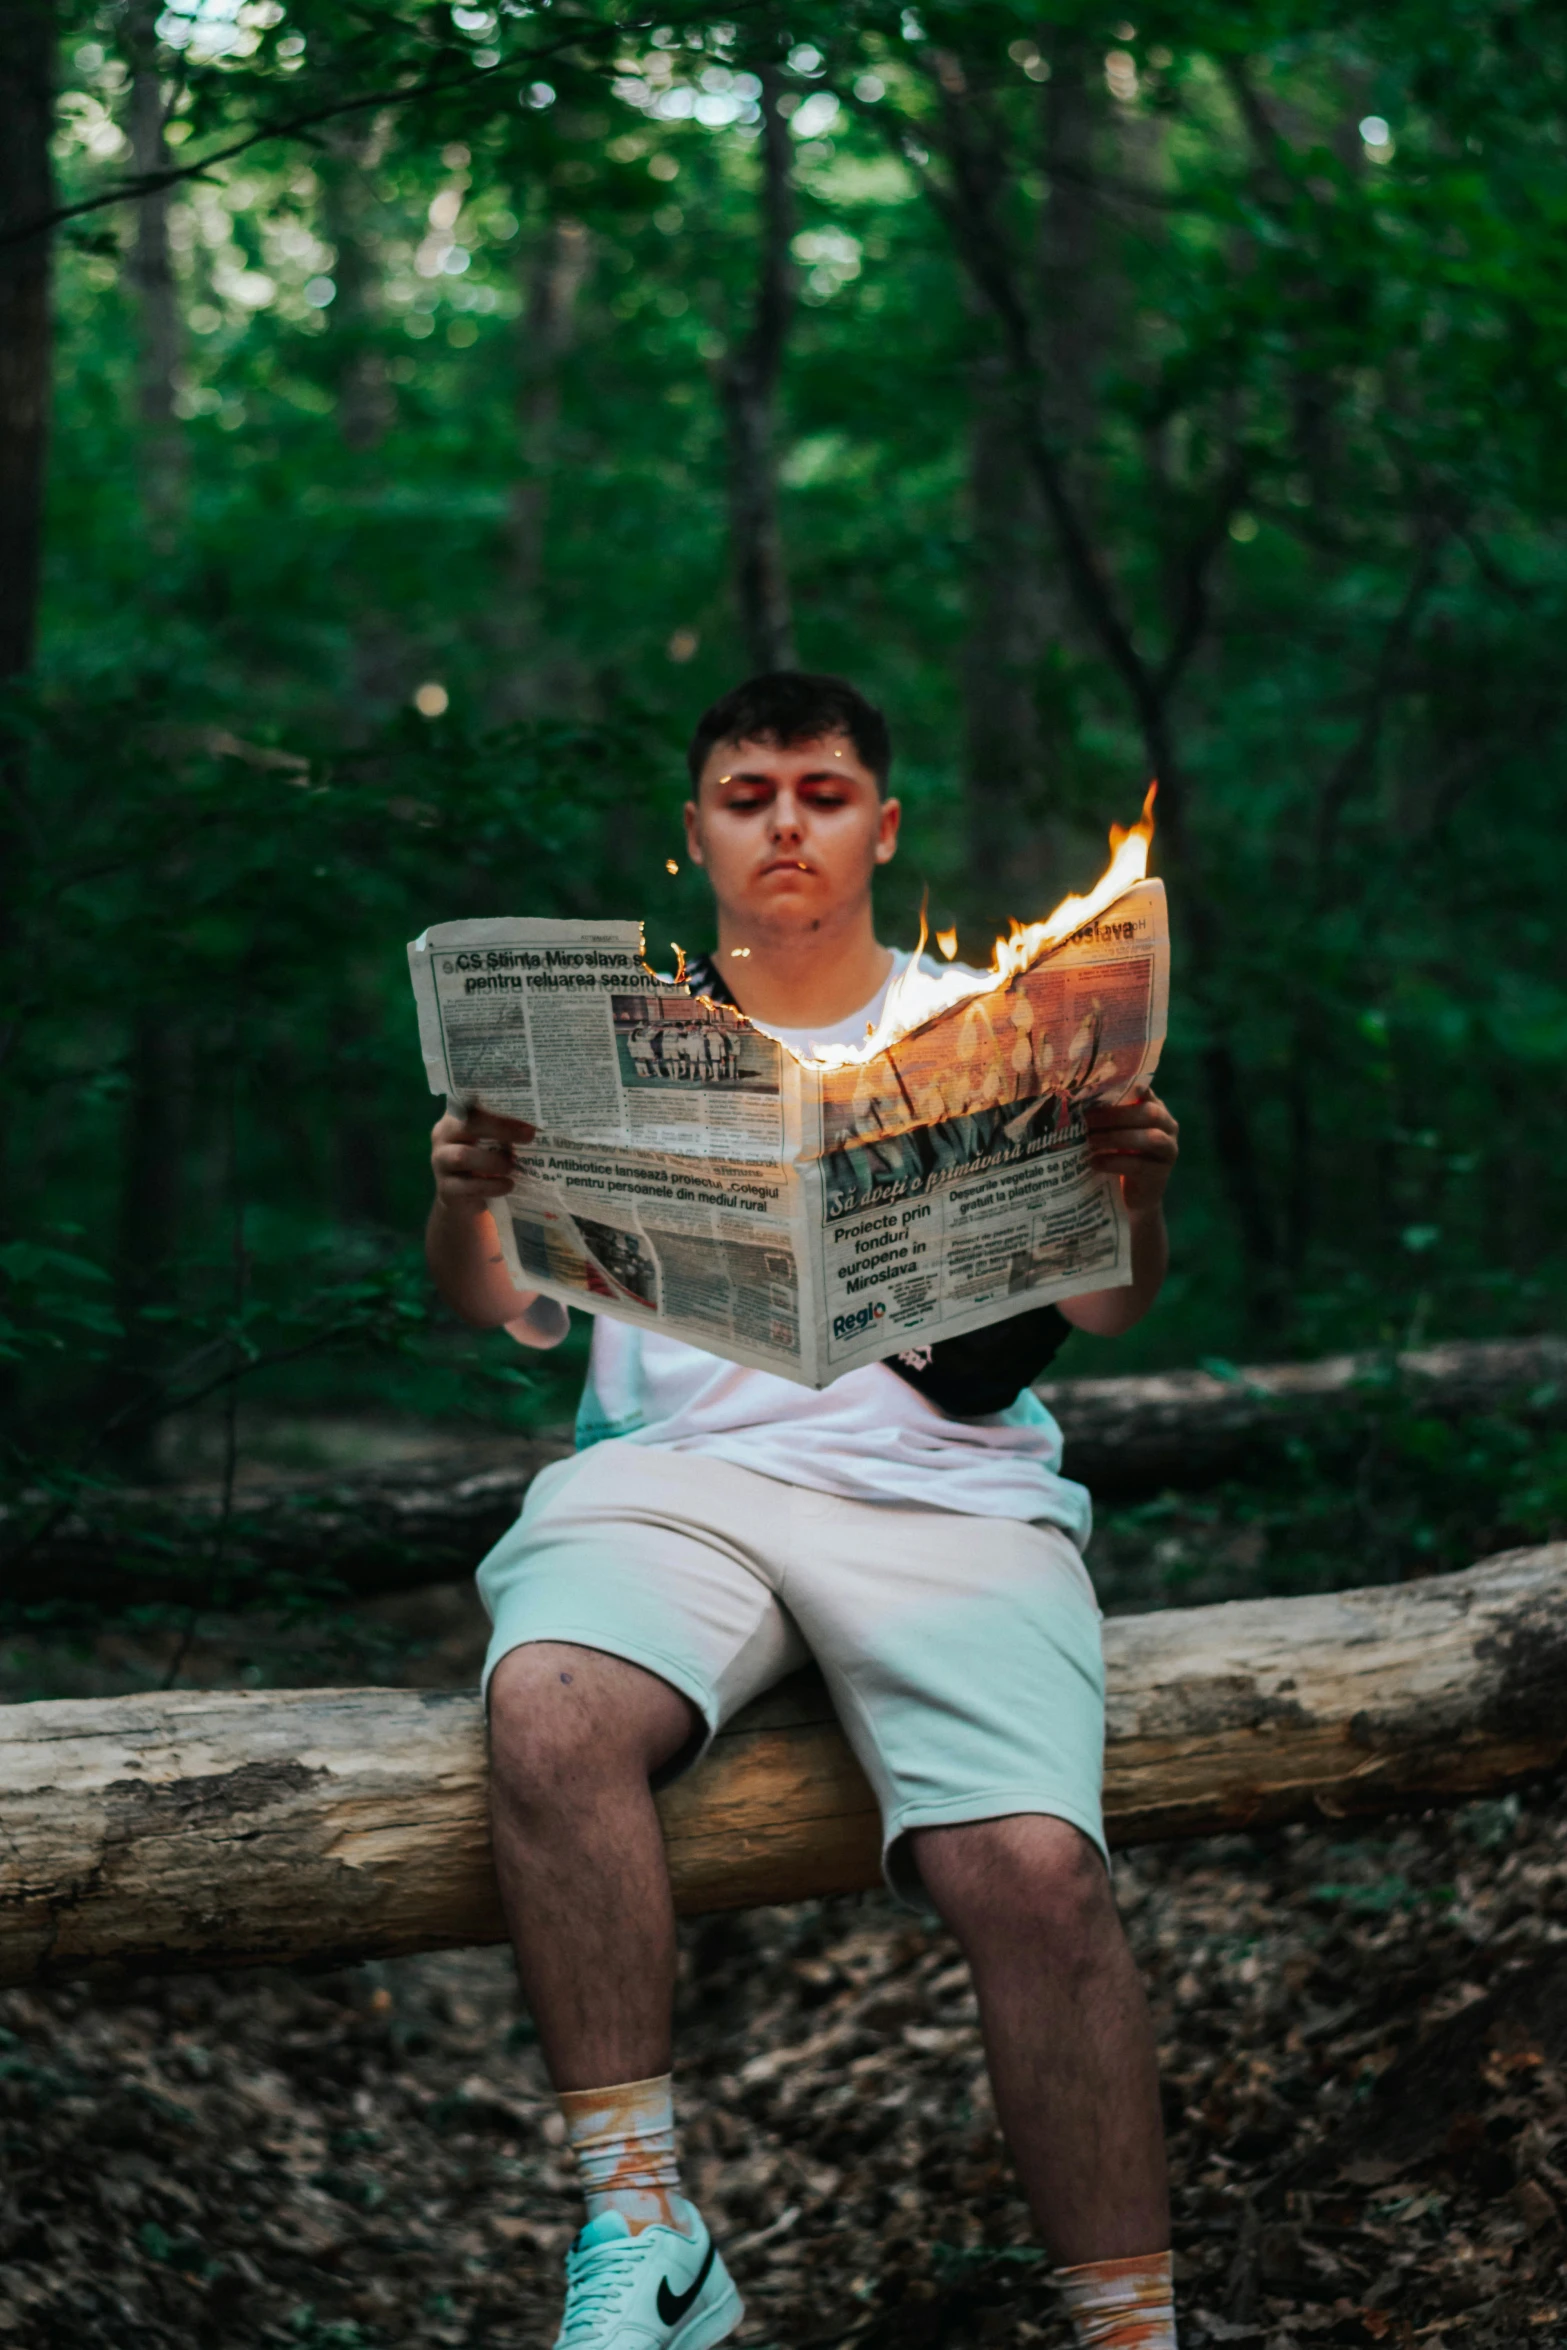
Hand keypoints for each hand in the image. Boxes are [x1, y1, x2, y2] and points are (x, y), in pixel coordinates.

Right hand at [430, 1103, 535, 1219]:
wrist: (463, 1200)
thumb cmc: (482, 1163)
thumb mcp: (492, 1143)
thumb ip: (505, 1131)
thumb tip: (535, 1127)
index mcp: (456, 1117)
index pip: (474, 1104)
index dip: (500, 1109)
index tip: (527, 1118)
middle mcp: (443, 1135)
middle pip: (468, 1125)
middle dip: (501, 1129)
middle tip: (529, 1136)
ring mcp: (440, 1161)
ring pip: (462, 1156)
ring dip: (493, 1161)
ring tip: (512, 1166)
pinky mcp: (444, 1188)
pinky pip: (467, 1185)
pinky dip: (492, 1185)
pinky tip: (508, 1185)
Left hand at [1084, 1090, 1177, 1215]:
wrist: (1131, 1196)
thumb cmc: (1119, 1156)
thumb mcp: (1114, 1132)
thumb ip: (1105, 1116)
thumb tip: (1075, 1101)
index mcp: (1156, 1110)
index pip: (1147, 1092)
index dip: (1132, 1086)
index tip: (1110, 1084)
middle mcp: (1168, 1127)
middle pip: (1150, 1113)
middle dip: (1117, 1114)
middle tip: (1087, 1119)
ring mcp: (1168, 1151)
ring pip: (1150, 1138)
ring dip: (1117, 1137)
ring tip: (1090, 1140)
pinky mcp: (1160, 1175)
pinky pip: (1139, 1165)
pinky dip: (1114, 1162)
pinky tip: (1095, 1162)